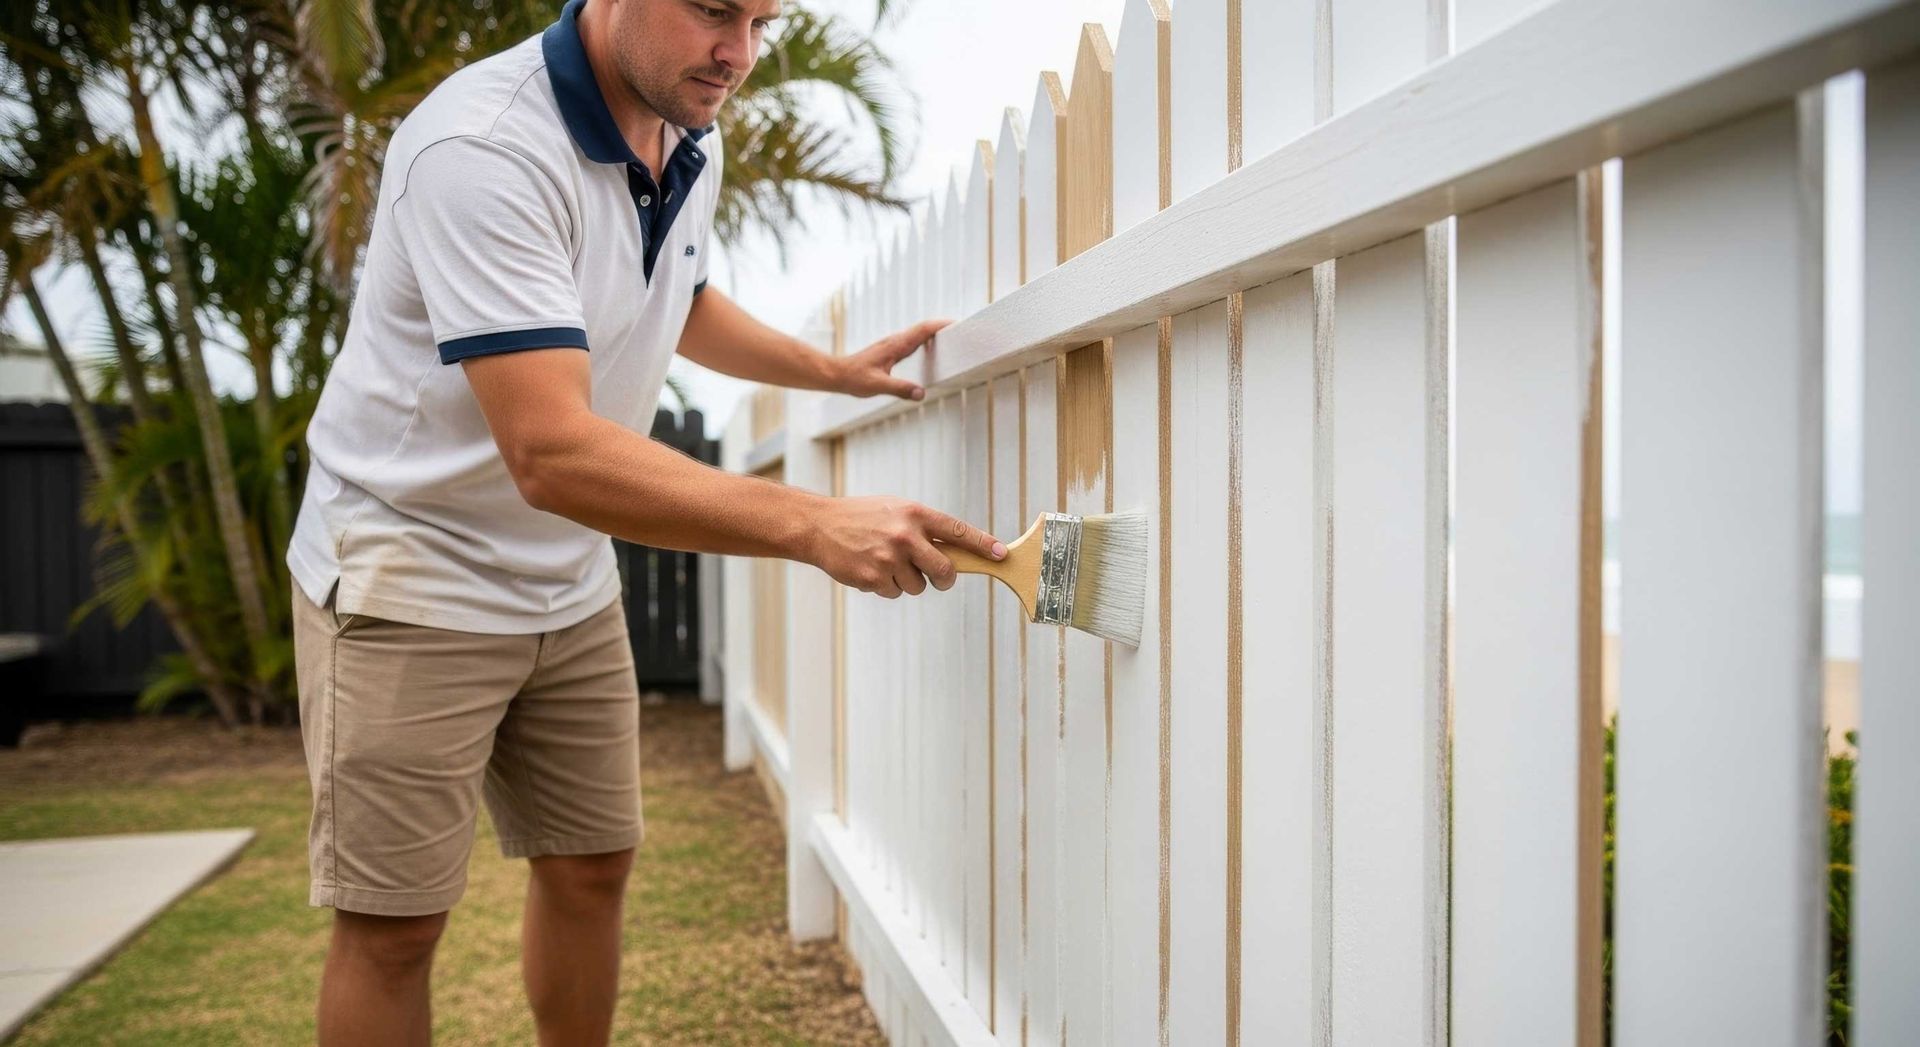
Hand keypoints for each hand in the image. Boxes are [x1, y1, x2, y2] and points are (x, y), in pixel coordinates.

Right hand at [807, 496, 1004, 597]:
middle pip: (944, 570)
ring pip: (918, 586)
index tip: (1001, 554)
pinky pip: (894, 593)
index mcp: (914, 514)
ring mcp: (889, 559)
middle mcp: (905, 536)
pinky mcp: (873, 578)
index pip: (957, 531)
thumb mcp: (895, 510)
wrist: (819, 526)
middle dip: (945, 578)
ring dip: (908, 581)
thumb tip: (955, 551)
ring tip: (886, 562)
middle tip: (939, 576)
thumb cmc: (862, 516)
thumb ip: (923, 527)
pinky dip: (885, 586)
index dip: (982, 544)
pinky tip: (871, 569)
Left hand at [837, 319, 948, 399]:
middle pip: (924, 328)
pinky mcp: (890, 350)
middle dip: (943, 326)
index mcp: (896, 345)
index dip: (941, 325)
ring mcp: (893, 344)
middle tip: (962, 328)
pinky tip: (930, 349)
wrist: (837, 374)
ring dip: (935, 332)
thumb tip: (922, 393)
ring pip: (918, 333)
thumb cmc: (854, 378)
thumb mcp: (878, 386)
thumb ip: (900, 389)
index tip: (957, 323)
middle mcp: (895, 341)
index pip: (923, 330)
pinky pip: (913, 340)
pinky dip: (925, 340)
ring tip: (952, 337)